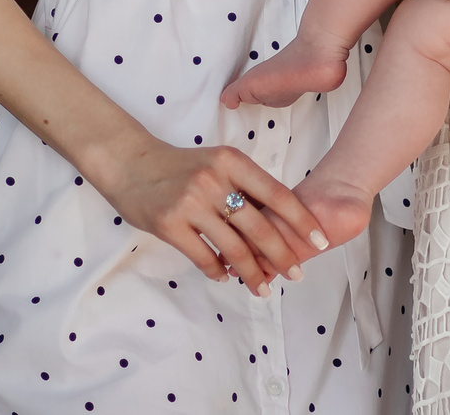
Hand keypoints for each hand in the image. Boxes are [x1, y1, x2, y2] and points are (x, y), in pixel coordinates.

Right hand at [83, 129, 327, 292]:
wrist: (130, 163)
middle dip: (282, 255)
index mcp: (232, 161)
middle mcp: (214, 180)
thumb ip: (244, 187)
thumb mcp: (217, 163)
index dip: (301, 220)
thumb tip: (280, 221)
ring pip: (233, 248)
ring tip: (263, 288)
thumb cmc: (181, 166)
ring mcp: (190, 202)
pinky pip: (203, 257)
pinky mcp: (169, 224)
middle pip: (259, 226)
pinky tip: (226, 277)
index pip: (277, 194)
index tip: (319, 242)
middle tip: (297, 275)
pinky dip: (218, 271)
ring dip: (252, 273)